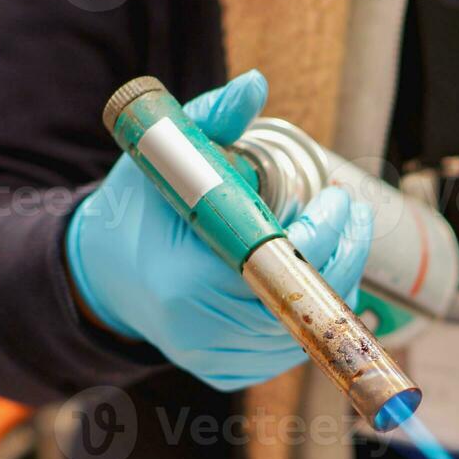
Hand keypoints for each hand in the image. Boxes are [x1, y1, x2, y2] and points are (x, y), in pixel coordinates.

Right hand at [65, 70, 373, 390]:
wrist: (102, 274)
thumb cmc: (140, 210)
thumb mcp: (166, 158)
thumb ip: (211, 120)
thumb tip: (255, 85)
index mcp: (184, 280)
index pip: (278, 265)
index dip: (323, 236)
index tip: (336, 199)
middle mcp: (199, 330)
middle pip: (300, 304)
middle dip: (343, 258)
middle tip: (355, 217)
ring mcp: (212, 358)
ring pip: (302, 333)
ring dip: (335, 287)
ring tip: (344, 242)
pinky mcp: (224, 373)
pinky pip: (286, 352)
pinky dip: (310, 315)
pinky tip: (318, 278)